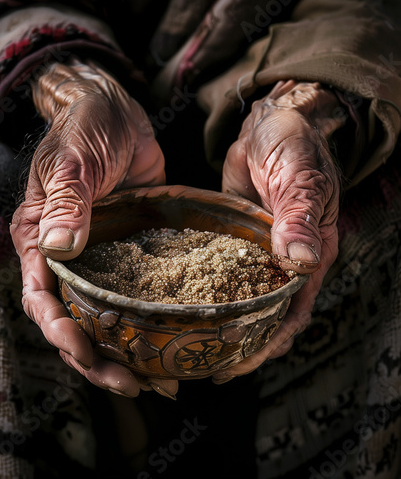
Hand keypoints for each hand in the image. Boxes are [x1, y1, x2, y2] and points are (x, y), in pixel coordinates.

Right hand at [10, 60, 176, 397]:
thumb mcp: (73, 162)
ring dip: (123, 352)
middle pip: (73, 320)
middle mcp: (67, 256)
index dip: (59, 329)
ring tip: (155, 381)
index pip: (42, 297)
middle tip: (131, 383)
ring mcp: (99, 257)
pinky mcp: (127, 252)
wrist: (115, 110)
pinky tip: (169, 342)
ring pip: (104, 318)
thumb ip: (66, 203)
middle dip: (95, 357)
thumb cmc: (84, 128)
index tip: (84, 349)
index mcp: (40, 238)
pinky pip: (134, 295)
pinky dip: (147, 322)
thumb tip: (58, 249)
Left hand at [213, 80, 343, 381]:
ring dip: (218, 319)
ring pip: (237, 295)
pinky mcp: (232, 236)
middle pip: (262, 313)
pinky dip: (203, 286)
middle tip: (205, 363)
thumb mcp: (300, 177)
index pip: (292, 310)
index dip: (269, 340)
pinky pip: (218, 267)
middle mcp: (281, 259)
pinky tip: (178, 297)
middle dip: (238, 341)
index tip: (240, 361)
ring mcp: (255, 250)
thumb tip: (299, 257)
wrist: (273, 123)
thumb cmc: (296, 146)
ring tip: (186, 340)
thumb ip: (298, 215)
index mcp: (308, 254)